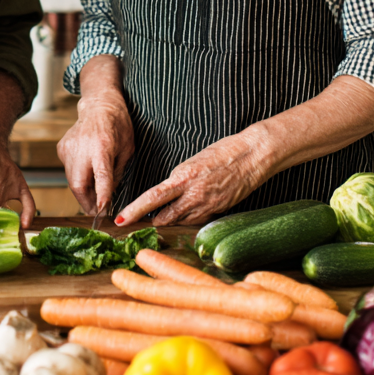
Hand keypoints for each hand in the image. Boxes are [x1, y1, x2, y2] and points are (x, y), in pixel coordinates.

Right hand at [57, 92, 133, 216]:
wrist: (98, 105)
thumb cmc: (118, 125)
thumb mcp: (127, 149)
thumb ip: (117, 173)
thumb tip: (109, 195)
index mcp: (102, 146)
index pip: (102, 176)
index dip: (101, 195)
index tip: (102, 211)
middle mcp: (82, 147)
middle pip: (78, 184)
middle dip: (86, 202)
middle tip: (96, 212)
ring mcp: (68, 147)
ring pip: (71, 180)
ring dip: (82, 191)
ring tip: (94, 195)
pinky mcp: (62, 148)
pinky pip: (68, 170)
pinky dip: (78, 177)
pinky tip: (87, 170)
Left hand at [115, 128, 269, 226]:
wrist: (252, 156)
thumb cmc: (223, 152)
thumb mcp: (193, 162)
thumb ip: (178, 179)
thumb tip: (167, 193)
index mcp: (183, 177)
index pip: (152, 198)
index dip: (135, 210)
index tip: (121, 219)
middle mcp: (193, 195)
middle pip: (164, 217)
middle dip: (152, 220)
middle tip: (140, 221)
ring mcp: (207, 206)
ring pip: (180, 222)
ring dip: (171, 220)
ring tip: (165, 214)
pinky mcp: (218, 211)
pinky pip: (197, 221)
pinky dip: (189, 219)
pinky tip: (191, 210)